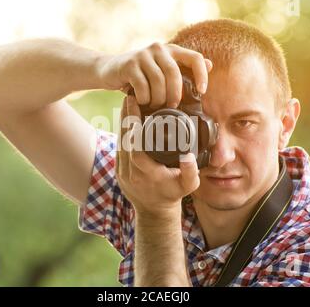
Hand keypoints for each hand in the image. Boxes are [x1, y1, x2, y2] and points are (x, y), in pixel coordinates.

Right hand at [98, 42, 211, 108]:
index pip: (195, 58)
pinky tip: (141, 101)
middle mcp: (159, 48)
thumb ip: (183, 69)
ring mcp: (143, 55)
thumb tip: (210, 64)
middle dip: (175, 93)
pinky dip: (143, 98)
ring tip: (154, 105)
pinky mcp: (129, 64)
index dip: (202, 75)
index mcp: (171, 50)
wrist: (108, 69)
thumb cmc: (139, 75)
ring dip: (157, 98)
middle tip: (172, 106)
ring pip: (158, 81)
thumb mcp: (162, 70)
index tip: (202, 92)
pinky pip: (142, 86)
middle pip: (174, 73)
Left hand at [116, 95, 200, 213]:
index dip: (135, 132)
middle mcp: (132, 174)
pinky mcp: (118, 170)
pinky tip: (125, 118)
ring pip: (120, 143)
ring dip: (122, 122)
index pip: (137, 152)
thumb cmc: (172, 194)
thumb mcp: (188, 186)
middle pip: (125, 142)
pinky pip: (119, 148)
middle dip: (126, 119)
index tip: (138, 112)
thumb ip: (191, 173)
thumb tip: (189, 156)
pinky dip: (122, 132)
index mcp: (148, 175)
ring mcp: (122, 172)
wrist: (154, 211)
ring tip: (127, 103)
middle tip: (130, 98)